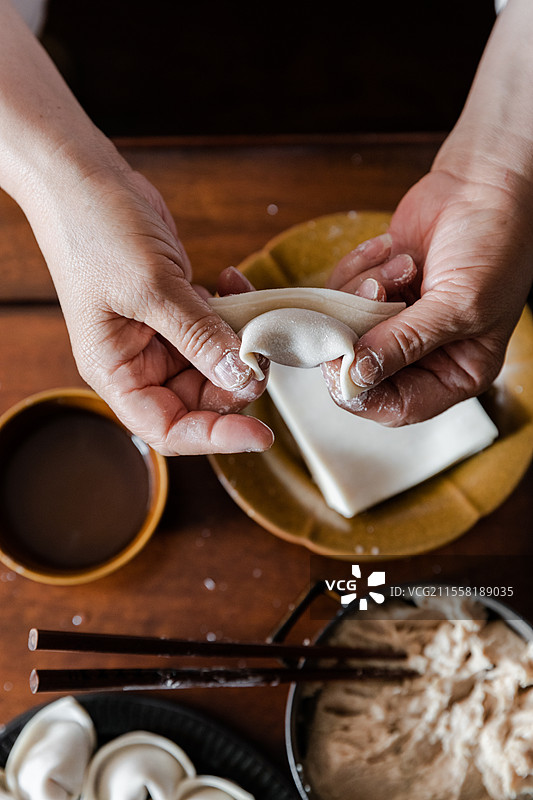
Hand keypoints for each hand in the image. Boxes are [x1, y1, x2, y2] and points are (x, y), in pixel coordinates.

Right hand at [33, 165, 272, 455]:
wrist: (86, 177)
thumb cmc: (94, 230)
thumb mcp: (150, 288)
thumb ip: (198, 336)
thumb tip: (242, 378)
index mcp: (117, 372)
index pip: (168, 428)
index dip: (214, 439)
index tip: (260, 433)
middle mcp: (139, 362)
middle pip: (199, 402)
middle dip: (236, 383)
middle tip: (261, 352)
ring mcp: (161, 336)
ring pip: (216, 366)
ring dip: (241, 345)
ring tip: (250, 310)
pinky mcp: (180, 310)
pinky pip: (217, 330)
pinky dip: (235, 313)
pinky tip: (233, 283)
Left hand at [324, 168, 532, 424]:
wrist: (486, 182)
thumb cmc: (494, 244)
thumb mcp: (458, 303)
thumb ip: (405, 342)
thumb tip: (356, 375)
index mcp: (456, 371)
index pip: (396, 407)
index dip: (361, 391)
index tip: (342, 362)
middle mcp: (424, 353)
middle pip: (362, 369)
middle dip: (359, 330)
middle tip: (372, 295)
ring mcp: (397, 321)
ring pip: (346, 328)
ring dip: (363, 291)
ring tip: (402, 264)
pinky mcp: (377, 290)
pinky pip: (342, 294)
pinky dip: (359, 270)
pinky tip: (392, 250)